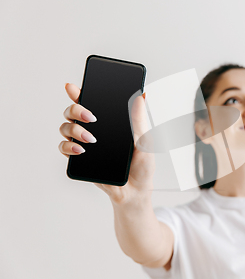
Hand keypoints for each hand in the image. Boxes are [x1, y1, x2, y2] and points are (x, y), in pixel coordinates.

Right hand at [59, 83, 154, 205]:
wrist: (136, 191)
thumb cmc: (143, 165)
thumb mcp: (145, 141)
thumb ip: (140, 120)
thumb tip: (141, 96)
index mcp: (110, 121)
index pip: (92, 101)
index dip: (79, 92)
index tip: (74, 87)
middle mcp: (95, 129)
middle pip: (73, 112)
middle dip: (76, 110)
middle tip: (91, 117)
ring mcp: (85, 144)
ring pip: (66, 128)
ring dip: (74, 129)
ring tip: (91, 139)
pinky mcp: (81, 160)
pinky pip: (64, 148)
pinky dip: (68, 146)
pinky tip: (80, 150)